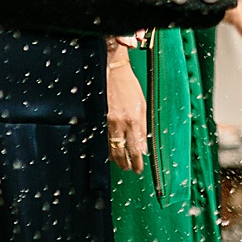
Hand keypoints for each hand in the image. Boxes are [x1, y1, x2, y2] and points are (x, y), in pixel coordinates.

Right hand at [106, 43, 146, 172]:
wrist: (112, 71)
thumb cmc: (129, 87)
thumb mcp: (142, 105)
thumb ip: (143, 127)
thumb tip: (144, 146)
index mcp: (133, 120)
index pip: (136, 148)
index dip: (137, 161)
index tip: (139, 169)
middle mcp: (120, 123)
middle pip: (123, 151)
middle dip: (127, 163)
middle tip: (131, 170)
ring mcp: (107, 122)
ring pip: (110, 148)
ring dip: (117, 159)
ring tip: (122, 165)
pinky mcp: (97, 119)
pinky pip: (102, 139)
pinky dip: (106, 148)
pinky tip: (110, 153)